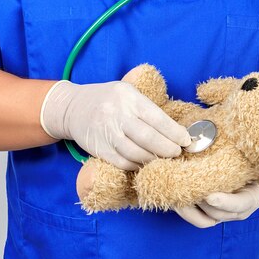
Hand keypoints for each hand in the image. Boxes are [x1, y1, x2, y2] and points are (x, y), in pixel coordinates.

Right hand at [40, 80, 191, 170]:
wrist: (72, 107)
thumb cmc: (108, 100)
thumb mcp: (127, 92)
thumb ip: (148, 107)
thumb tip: (177, 129)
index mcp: (128, 97)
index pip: (157, 118)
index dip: (175, 132)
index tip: (186, 140)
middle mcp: (116, 114)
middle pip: (148, 138)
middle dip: (168, 149)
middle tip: (178, 153)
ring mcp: (106, 133)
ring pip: (136, 153)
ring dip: (154, 160)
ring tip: (164, 160)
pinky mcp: (99, 149)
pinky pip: (123, 162)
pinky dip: (137, 165)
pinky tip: (146, 164)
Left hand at [173, 170, 258, 227]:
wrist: (258, 169)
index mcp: (250, 200)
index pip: (238, 206)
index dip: (223, 203)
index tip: (210, 196)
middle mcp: (234, 210)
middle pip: (215, 214)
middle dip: (200, 203)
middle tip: (185, 187)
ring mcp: (220, 211)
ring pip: (202, 218)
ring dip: (188, 208)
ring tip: (176, 193)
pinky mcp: (208, 208)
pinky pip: (194, 215)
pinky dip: (184, 208)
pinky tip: (174, 195)